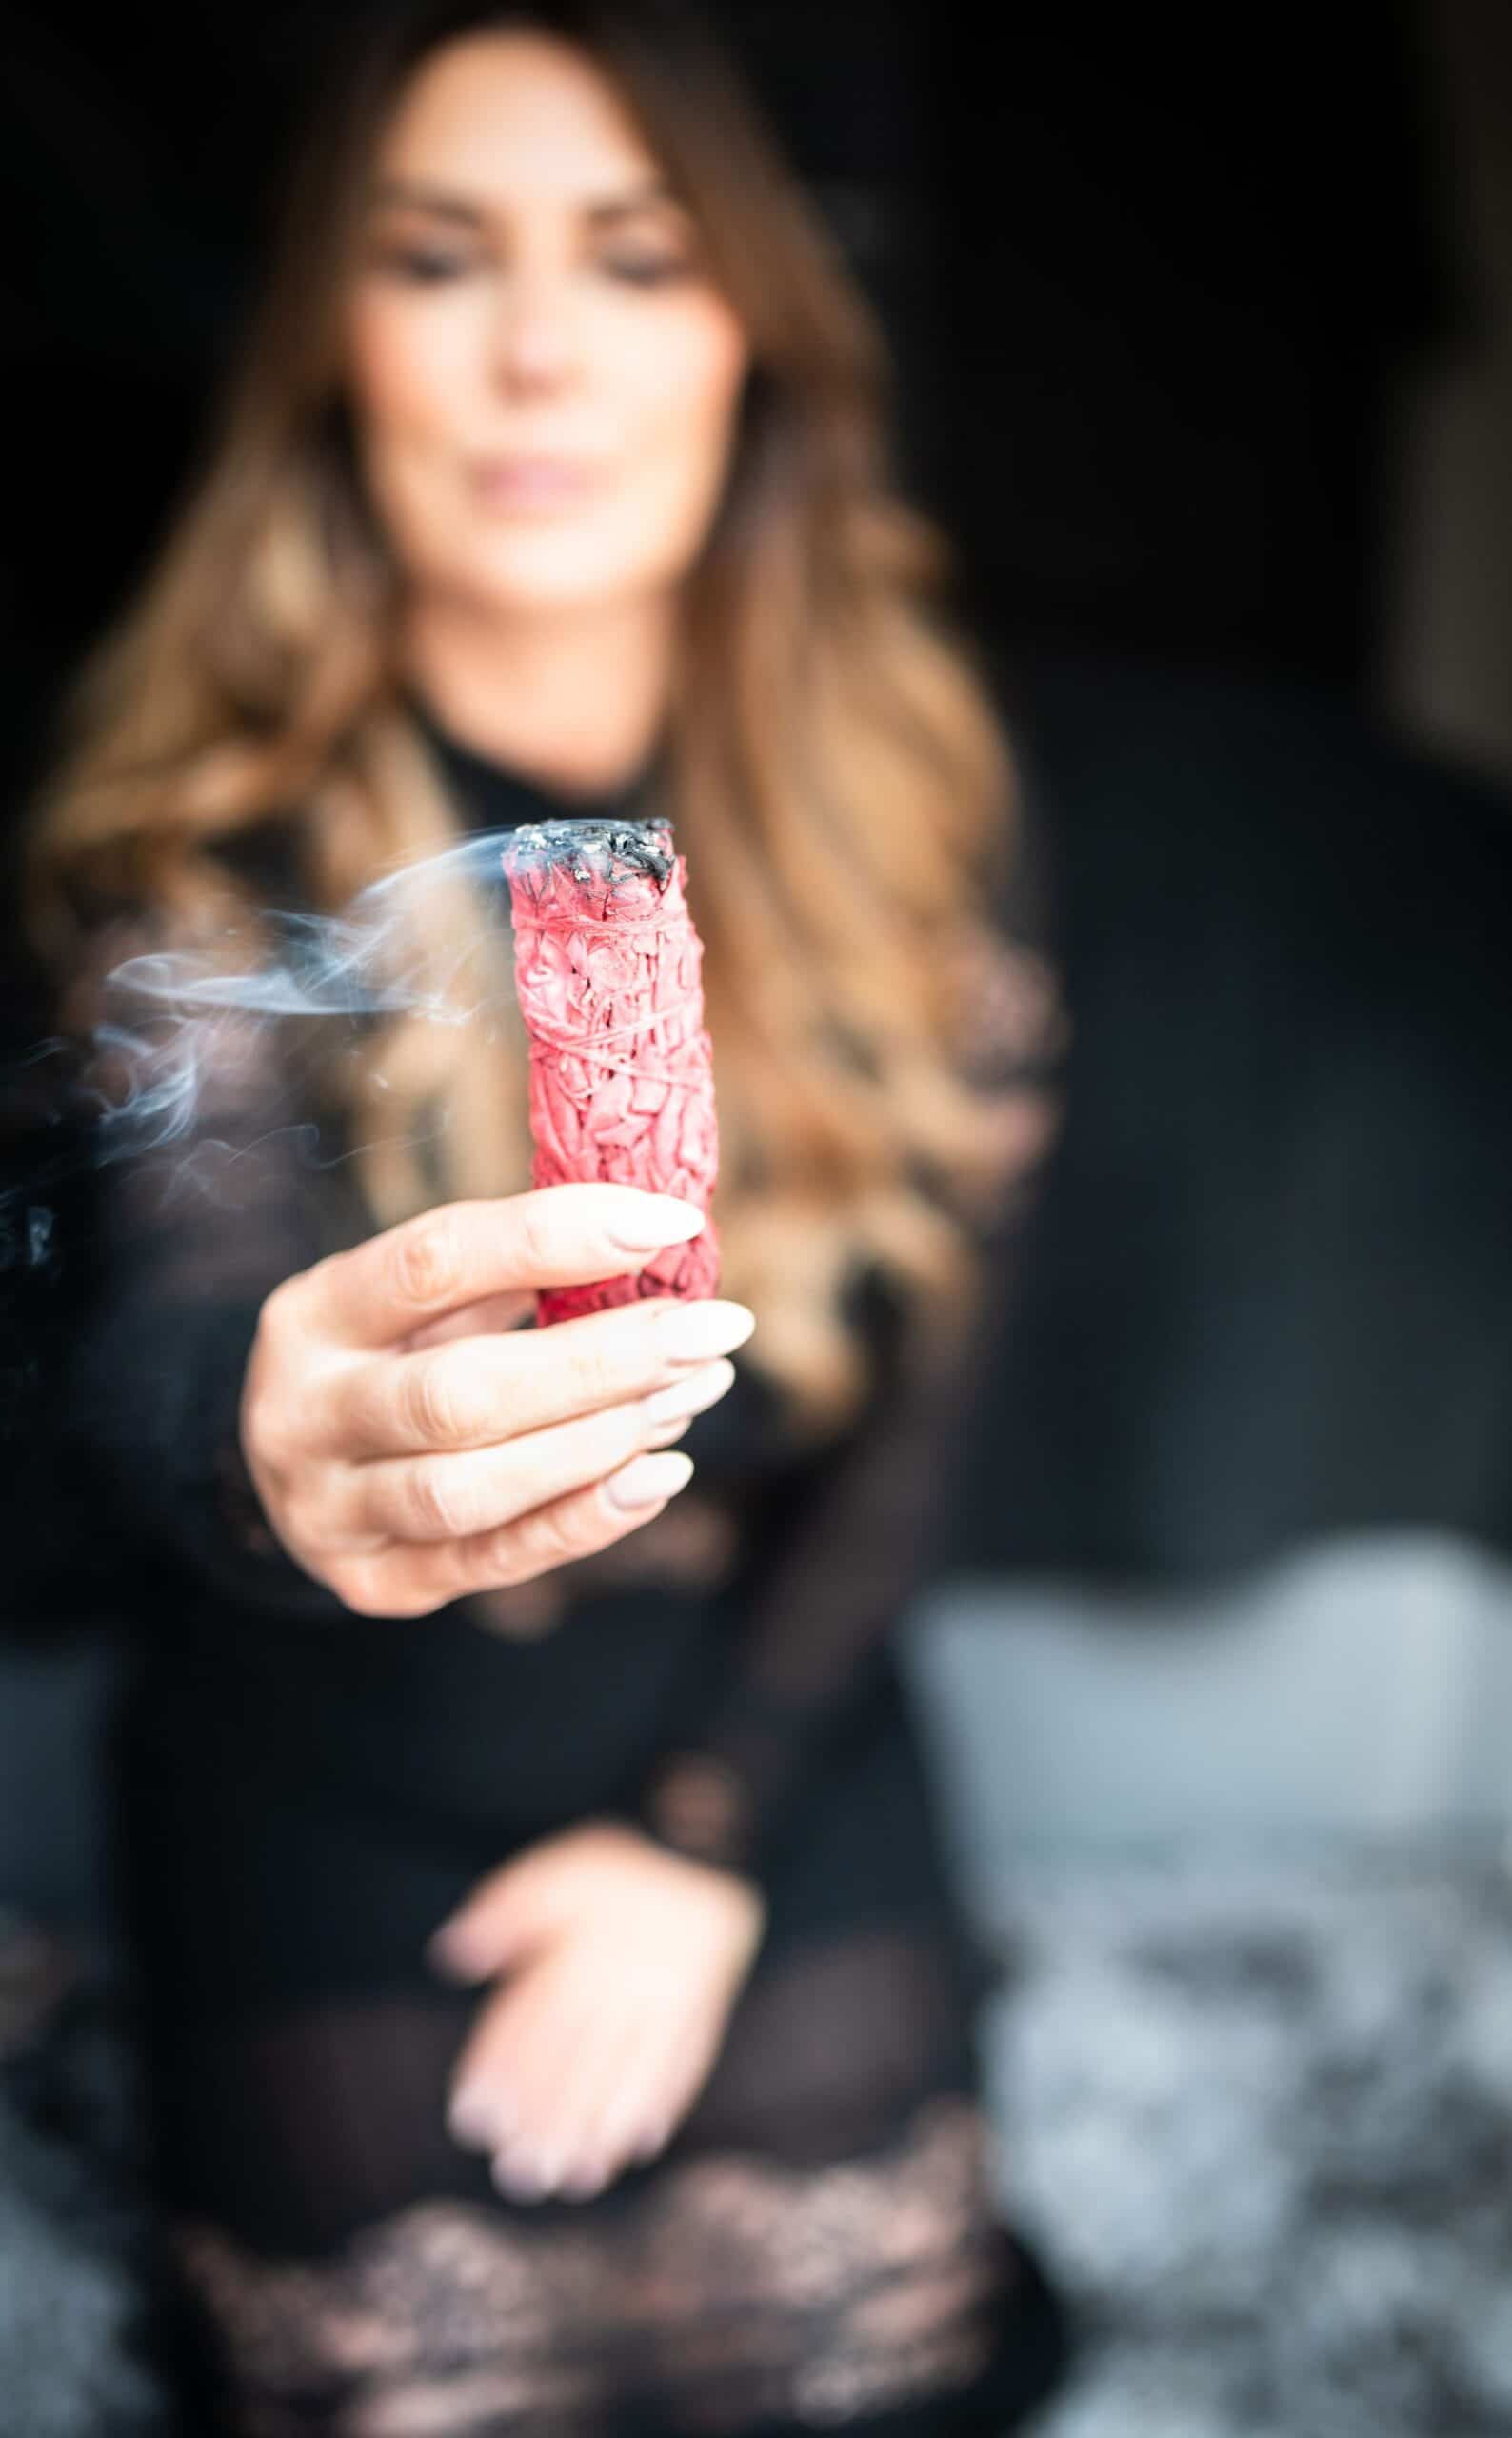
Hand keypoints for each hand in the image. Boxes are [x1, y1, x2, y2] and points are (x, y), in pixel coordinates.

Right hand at [238, 1184, 753, 1614]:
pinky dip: (584, 1520)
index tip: (669, 1223)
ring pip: (473, 1488)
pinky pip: (492, 1560)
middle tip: (712, 1329)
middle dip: (604, 1360)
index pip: (434, 1261)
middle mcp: (304, 1415)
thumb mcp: (419, 1297)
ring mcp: (331, 1511)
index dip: (555, 1236)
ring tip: (695, 1394)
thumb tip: (657, 1238)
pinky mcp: (377, 1582)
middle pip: (461, 1393)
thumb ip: (514, 1268)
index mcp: (316, 1313)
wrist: (284, 1469)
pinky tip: (659, 1475)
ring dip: (602, 1442)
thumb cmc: (390, 1354)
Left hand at [427, 1819, 766, 2201]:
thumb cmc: (619, 1866)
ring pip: (630, 2073)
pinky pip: (684, 2063)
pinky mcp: (703, 2008)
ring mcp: (666, 1999)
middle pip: (579, 2063)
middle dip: (547, 2124)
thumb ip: (501, 1914)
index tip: (476, 2123)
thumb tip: (450, 1957)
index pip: (531, 2026)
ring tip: (577, 2177)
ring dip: (601, 2131)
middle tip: (521, 2175)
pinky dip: (663, 2105)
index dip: (501, 2077)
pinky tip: (642, 2144)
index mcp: (576, 1952)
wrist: (706, 1845)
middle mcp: (620, 1982)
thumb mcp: (551, 1872)